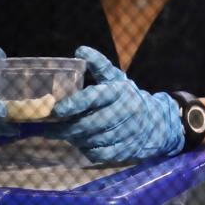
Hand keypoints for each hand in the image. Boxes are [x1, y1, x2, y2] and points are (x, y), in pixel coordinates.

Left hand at [43, 46, 183, 164]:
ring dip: (73, 138)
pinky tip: (79, 143)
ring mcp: (127, 133)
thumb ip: (98, 65)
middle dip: (66, 127)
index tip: (57, 109)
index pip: (95, 97)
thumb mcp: (116, 78)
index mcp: (120, 91)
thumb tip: (80, 50)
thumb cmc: (127, 97)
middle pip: (90, 123)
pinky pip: (99, 154)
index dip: (75, 103)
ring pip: (92, 139)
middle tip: (48, 128)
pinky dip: (86, 149)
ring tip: (61, 133)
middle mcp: (125, 112)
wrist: (156, 124)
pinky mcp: (125, 151)